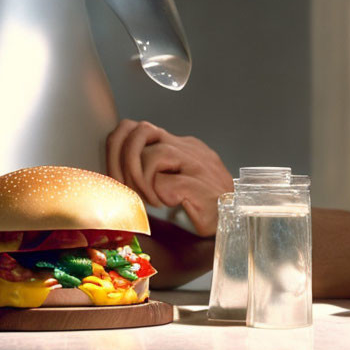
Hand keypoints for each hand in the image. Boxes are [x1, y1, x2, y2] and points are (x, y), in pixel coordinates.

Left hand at [106, 119, 232, 236]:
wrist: (236, 220)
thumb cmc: (201, 206)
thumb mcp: (171, 180)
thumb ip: (151, 171)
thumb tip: (114, 175)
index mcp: (180, 145)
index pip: (136, 129)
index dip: (116, 149)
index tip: (115, 176)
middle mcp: (188, 149)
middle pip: (140, 131)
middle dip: (122, 161)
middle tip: (125, 187)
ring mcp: (197, 166)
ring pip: (153, 155)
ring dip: (140, 181)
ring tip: (149, 199)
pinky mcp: (201, 187)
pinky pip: (165, 183)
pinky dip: (158, 195)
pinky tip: (168, 204)